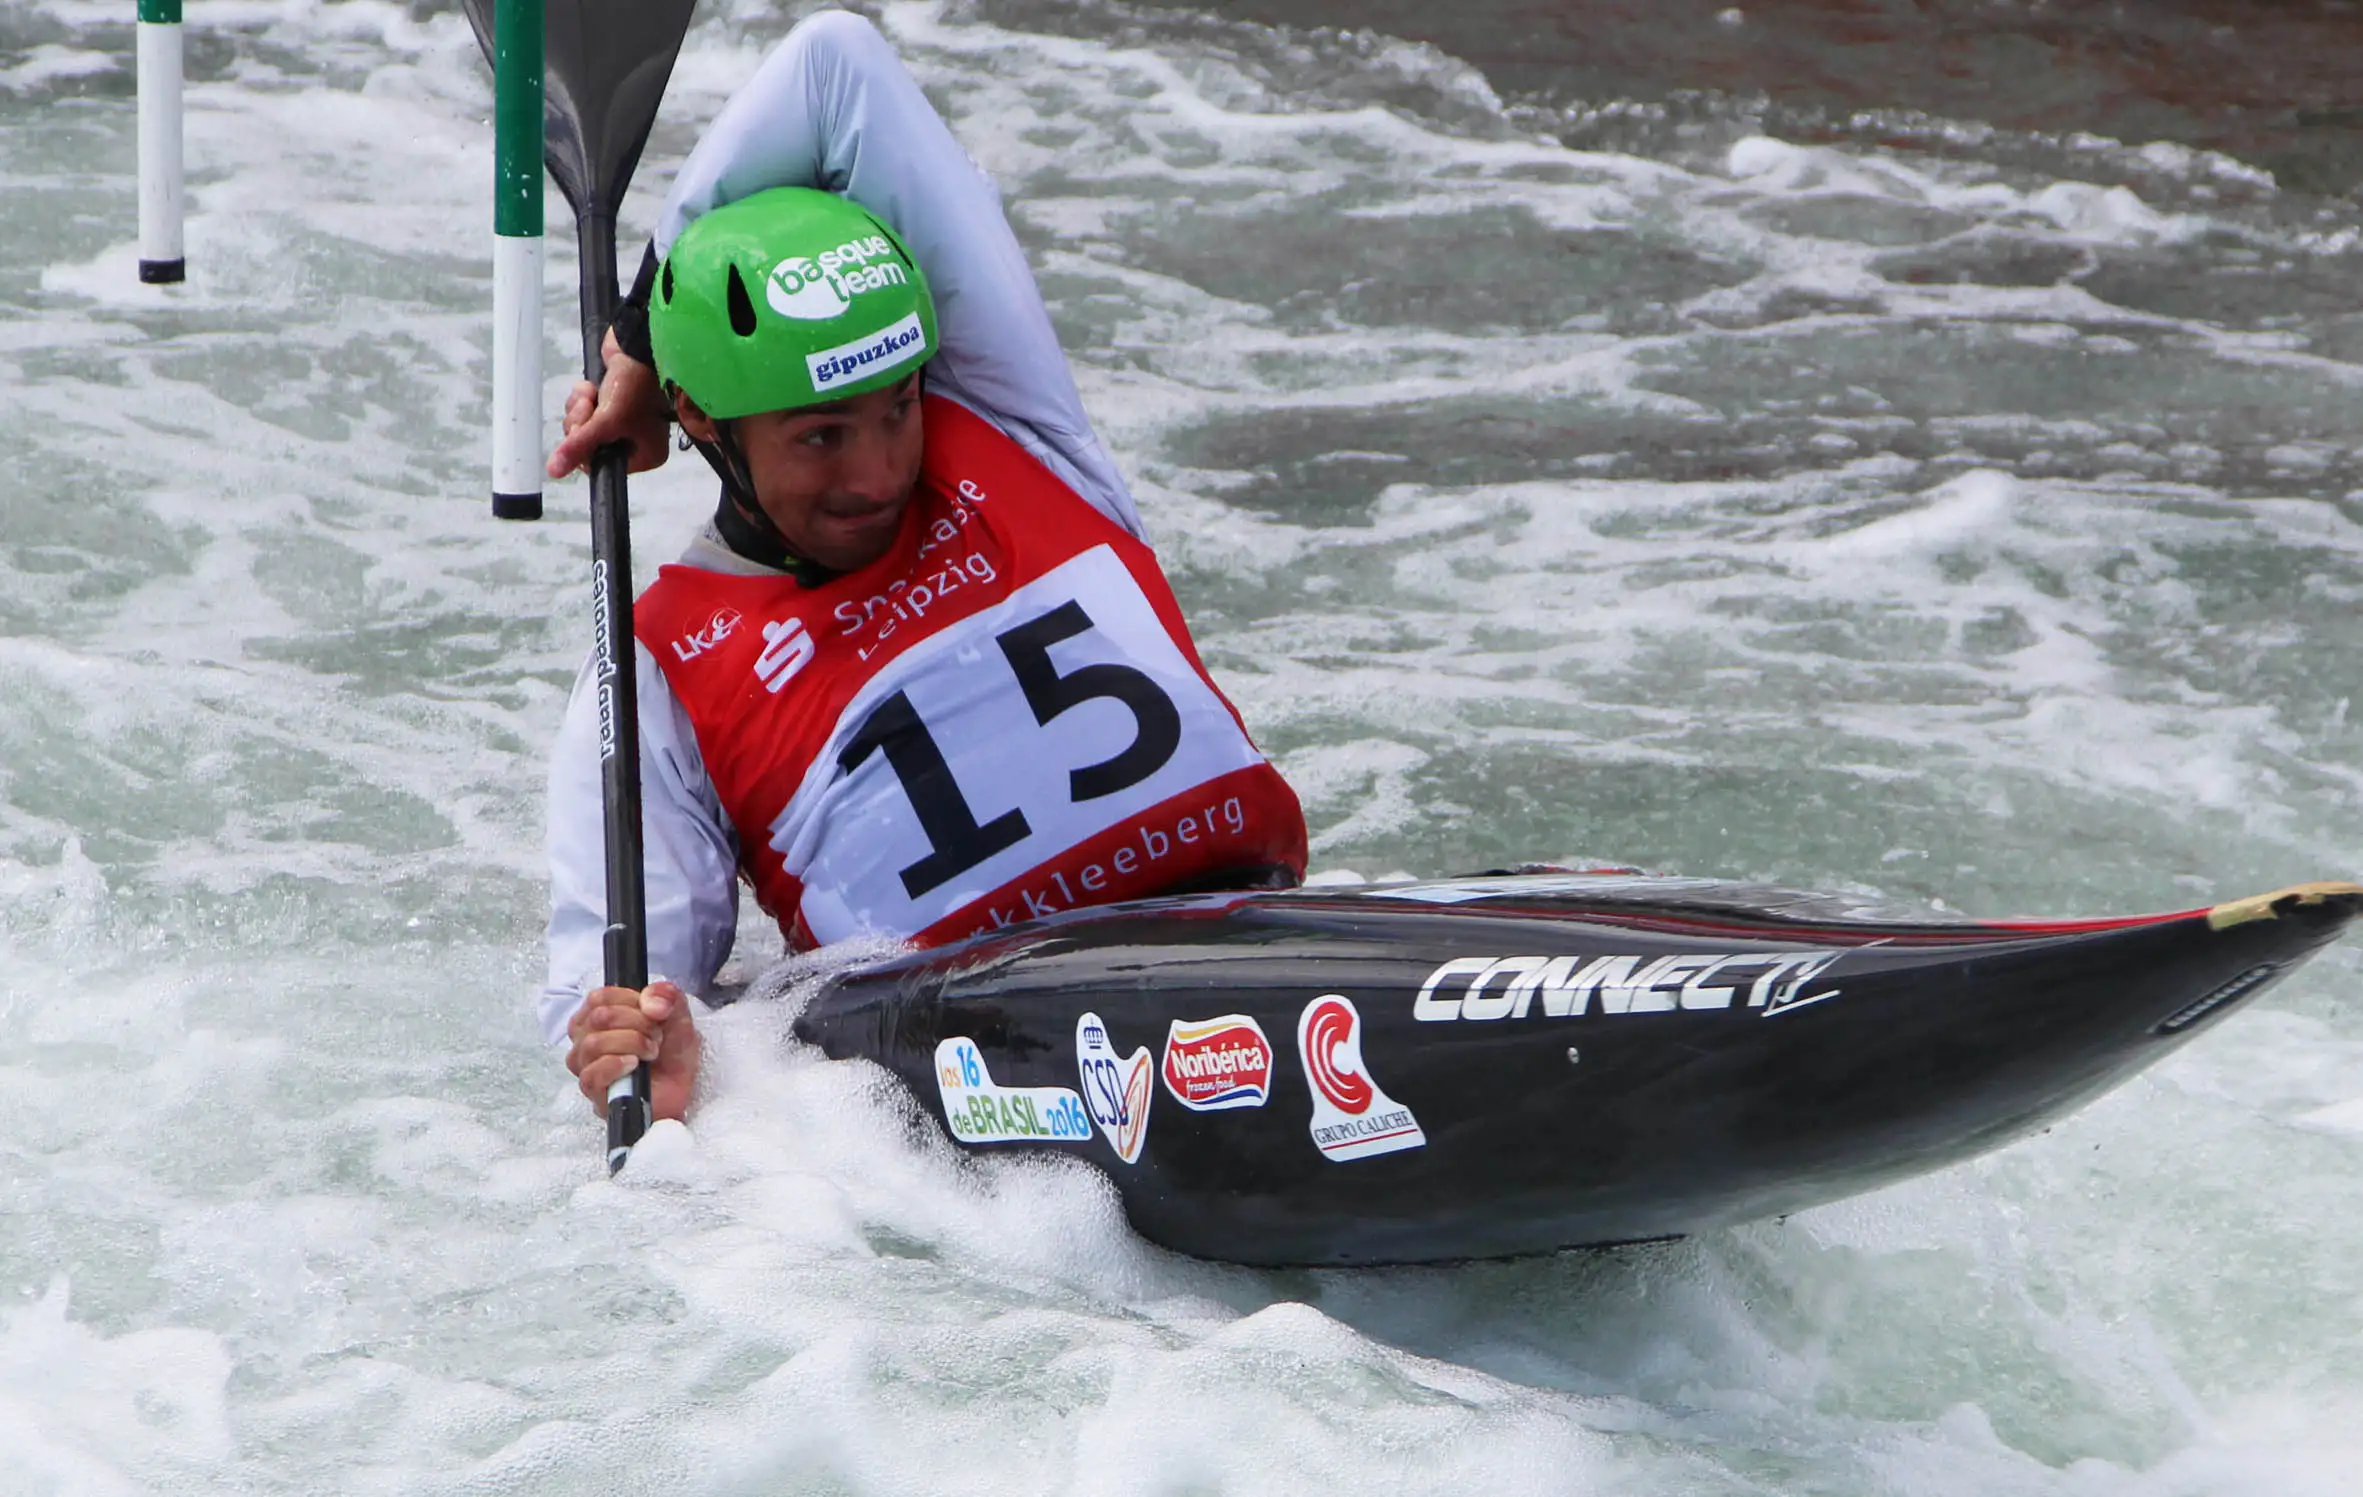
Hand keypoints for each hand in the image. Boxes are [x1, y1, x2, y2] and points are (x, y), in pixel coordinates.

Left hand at [547, 327, 672, 479]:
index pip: (604, 465)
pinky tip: (590, 387)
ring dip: (579, 409)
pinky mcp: (611, 403)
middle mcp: (635, 442)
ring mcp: (624, 422)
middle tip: (588, 408)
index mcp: (646, 455)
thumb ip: (579, 446)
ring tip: (590, 393)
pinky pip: (585, 411)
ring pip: (584, 427)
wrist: (638, 346)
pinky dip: (582, 398)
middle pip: (590, 447)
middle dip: (581, 425)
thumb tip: (553, 472)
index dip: (585, 450)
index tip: (581, 431)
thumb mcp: (606, 421)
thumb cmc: (633, 388)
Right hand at [565, 979, 700, 1123]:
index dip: (631, 1000)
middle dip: (638, 1022)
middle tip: (657, 1035)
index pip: (599, 997)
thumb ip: (667, 996)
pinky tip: (634, 1065)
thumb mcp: (677, 1016)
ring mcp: (586, 1066)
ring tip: (651, 1051)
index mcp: (597, 1016)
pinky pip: (591, 1075)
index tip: (654, 1013)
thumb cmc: (670, 1052)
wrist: (682, 1089)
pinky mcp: (594, 1092)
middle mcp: (585, 1039)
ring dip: (632, 1043)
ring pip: (593, 1044)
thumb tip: (651, 1002)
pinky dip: (615, 1065)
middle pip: (599, 1017)